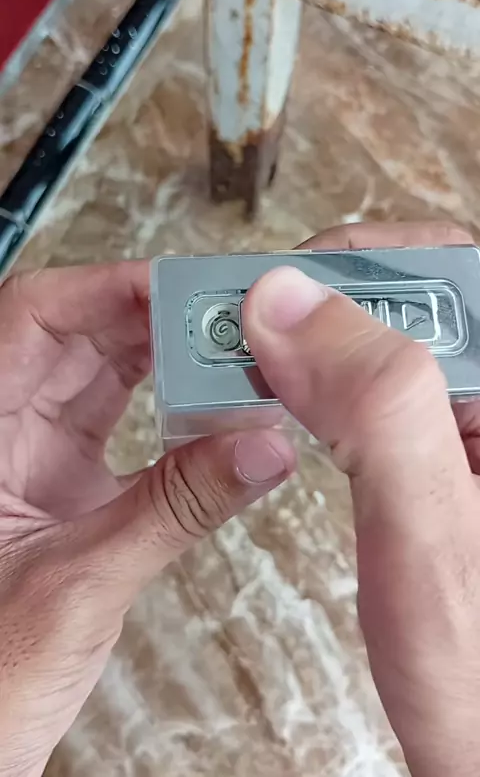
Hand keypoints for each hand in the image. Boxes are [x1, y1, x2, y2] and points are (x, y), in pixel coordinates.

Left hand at [0, 262, 294, 776]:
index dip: (106, 287)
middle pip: (78, 335)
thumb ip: (177, 510)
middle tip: (228, 313)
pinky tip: (213, 404)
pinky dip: (168, 407)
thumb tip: (263, 450)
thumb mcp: (83, 583)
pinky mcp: (62, 481)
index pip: (33, 316)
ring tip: (231, 349)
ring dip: (166, 356)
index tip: (180, 287)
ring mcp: (31, 453)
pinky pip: (120, 420)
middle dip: (154, 315)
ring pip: (103, 372)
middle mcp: (3, 427)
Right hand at [243, 221, 479, 776]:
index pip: (457, 268)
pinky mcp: (447, 457)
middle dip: (328, 302)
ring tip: (263, 364)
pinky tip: (295, 405)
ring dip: (319, 345)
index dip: (366, 260)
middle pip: (417, 299)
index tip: (290, 287)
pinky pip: (380, 392)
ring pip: (390, 343)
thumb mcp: (427, 532)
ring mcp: (475, 429)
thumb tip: (288, 305)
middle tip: (259, 328)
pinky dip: (325, 387)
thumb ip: (373, 406)